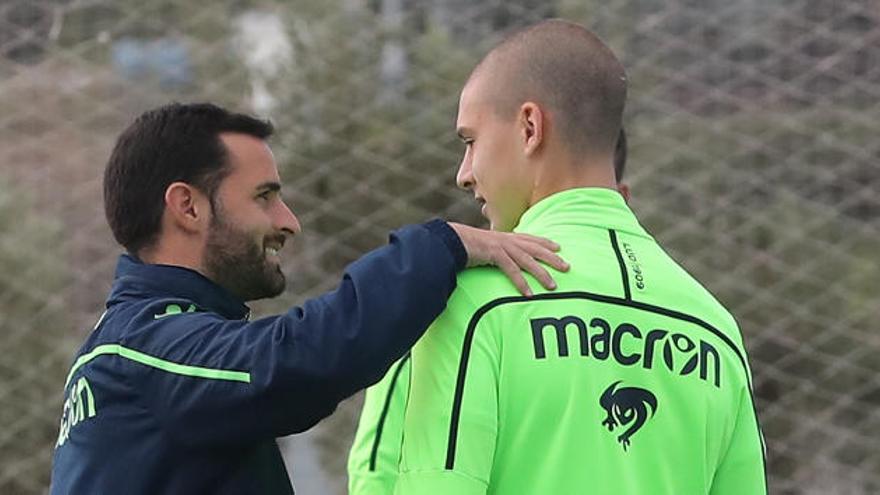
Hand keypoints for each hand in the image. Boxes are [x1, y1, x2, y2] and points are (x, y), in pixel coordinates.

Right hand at [449, 222, 568, 295]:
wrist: (451, 241)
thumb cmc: (466, 245)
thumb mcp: (485, 246)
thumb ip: (496, 251)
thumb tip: (500, 258)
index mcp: (506, 236)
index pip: (530, 238)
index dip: (545, 242)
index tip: (558, 247)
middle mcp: (507, 240)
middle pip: (535, 249)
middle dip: (552, 258)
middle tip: (567, 267)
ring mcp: (502, 247)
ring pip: (528, 261)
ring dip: (541, 274)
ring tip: (553, 286)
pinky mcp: (494, 255)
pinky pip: (511, 271)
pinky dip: (521, 283)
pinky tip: (529, 294)